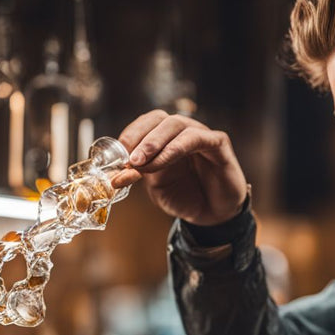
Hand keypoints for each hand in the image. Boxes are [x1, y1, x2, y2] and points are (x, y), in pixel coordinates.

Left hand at [112, 110, 248, 225]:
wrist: (212, 215)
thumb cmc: (185, 196)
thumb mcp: (156, 187)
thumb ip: (139, 175)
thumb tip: (115, 172)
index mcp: (166, 137)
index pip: (146, 123)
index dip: (130, 134)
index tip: (117, 154)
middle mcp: (183, 131)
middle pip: (159, 119)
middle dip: (140, 138)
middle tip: (128, 159)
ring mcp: (202, 135)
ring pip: (176, 125)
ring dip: (155, 143)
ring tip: (140, 163)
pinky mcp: (219, 143)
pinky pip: (197, 139)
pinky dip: (175, 149)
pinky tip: (163, 163)